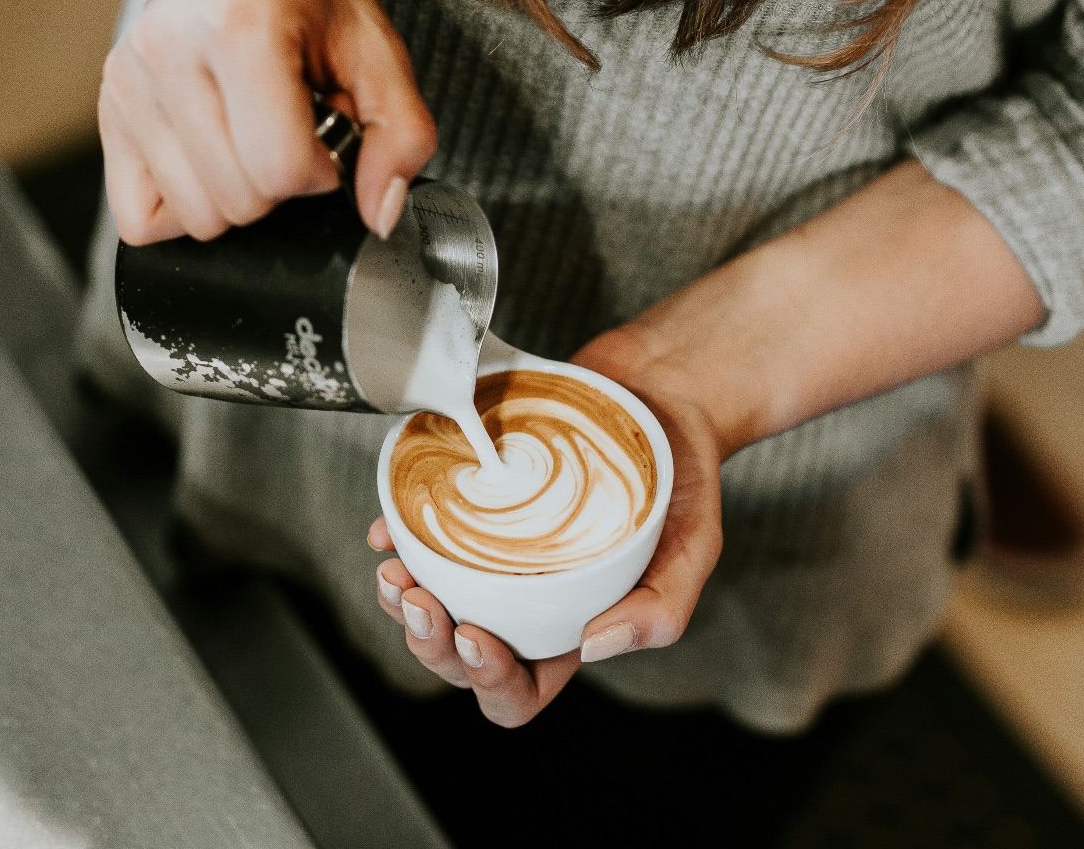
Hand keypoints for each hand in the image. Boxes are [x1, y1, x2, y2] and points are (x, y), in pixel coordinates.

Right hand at [99, 0, 436, 244]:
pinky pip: (141, 218)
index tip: (324, 133)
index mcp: (242, 23)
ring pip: (195, 217)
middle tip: (287, 127)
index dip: (320, 170)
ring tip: (249, 133)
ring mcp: (127, 81)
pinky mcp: (108, 107)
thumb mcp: (376, 45)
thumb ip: (402, 132)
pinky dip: (184, 205)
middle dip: (280, 183)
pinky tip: (210, 157)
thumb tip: (380, 213)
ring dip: (236, 194)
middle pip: (238, 201)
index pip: (281, 168)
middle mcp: (170, 49)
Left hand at [367, 331, 725, 726]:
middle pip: (459, 657)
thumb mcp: (695, 545)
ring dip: (401, 603)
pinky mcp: (475, 508)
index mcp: (570, 629)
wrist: (662, 393)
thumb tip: (594, 647)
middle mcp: (525, 602)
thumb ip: (661, 608)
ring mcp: (495, 557)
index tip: (474, 635)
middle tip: (420, 601)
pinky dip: (396, 539)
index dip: (488, 681)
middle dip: (428, 642)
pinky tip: (388, 529)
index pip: (519, 691)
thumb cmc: (681, 477)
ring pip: (431, 603)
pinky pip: (421, 537)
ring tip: (394, 572)